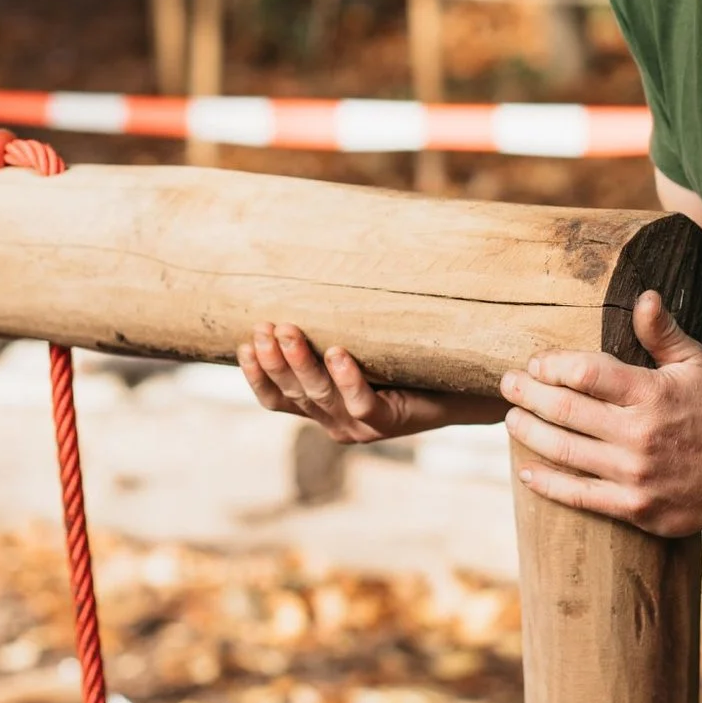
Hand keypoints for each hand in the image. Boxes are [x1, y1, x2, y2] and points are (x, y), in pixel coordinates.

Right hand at [239, 322, 505, 443]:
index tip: (242, 345)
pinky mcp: (387, 421)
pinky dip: (346, 376)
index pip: (276, 398)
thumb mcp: (360, 348)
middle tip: (262, 327)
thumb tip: (304, 277)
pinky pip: (361, 400)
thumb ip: (332, 332)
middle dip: (273, 360)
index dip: (256, 376)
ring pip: (320, 395)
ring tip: (287, 330)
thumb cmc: (404, 361)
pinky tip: (337, 352)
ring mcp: (358, 425)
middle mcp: (333, 420)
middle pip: (293, 393)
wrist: (459, 388)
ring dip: (299, 362)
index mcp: (321, 407)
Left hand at [500, 291, 701, 537]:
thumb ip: (663, 333)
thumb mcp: (696, 365)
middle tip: (508, 384)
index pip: (586, 373)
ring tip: (510, 419)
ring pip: (565, 451)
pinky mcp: (632, 507)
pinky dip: (547, 483)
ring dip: (529, 433)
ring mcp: (633, 474)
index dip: (553, 365)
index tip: (537, 362)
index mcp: (651, 394)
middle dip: (529, 395)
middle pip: (566, 411)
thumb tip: (643, 296)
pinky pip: (579, 496)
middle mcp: (638, 434)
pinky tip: (526, 472)